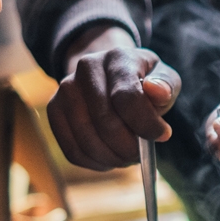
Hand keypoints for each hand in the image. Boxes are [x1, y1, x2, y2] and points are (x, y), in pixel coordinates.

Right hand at [48, 26, 180, 170]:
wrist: (111, 77)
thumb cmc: (144, 83)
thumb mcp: (164, 79)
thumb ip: (166, 86)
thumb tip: (157, 92)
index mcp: (118, 58)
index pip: (128, 98)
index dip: (146, 124)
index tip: (162, 135)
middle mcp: (86, 68)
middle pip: (106, 123)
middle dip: (129, 147)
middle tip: (141, 153)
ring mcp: (65, 89)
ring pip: (87, 141)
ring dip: (113, 158)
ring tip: (127, 156)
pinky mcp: (54, 110)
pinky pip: (72, 150)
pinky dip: (95, 162)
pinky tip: (110, 157)